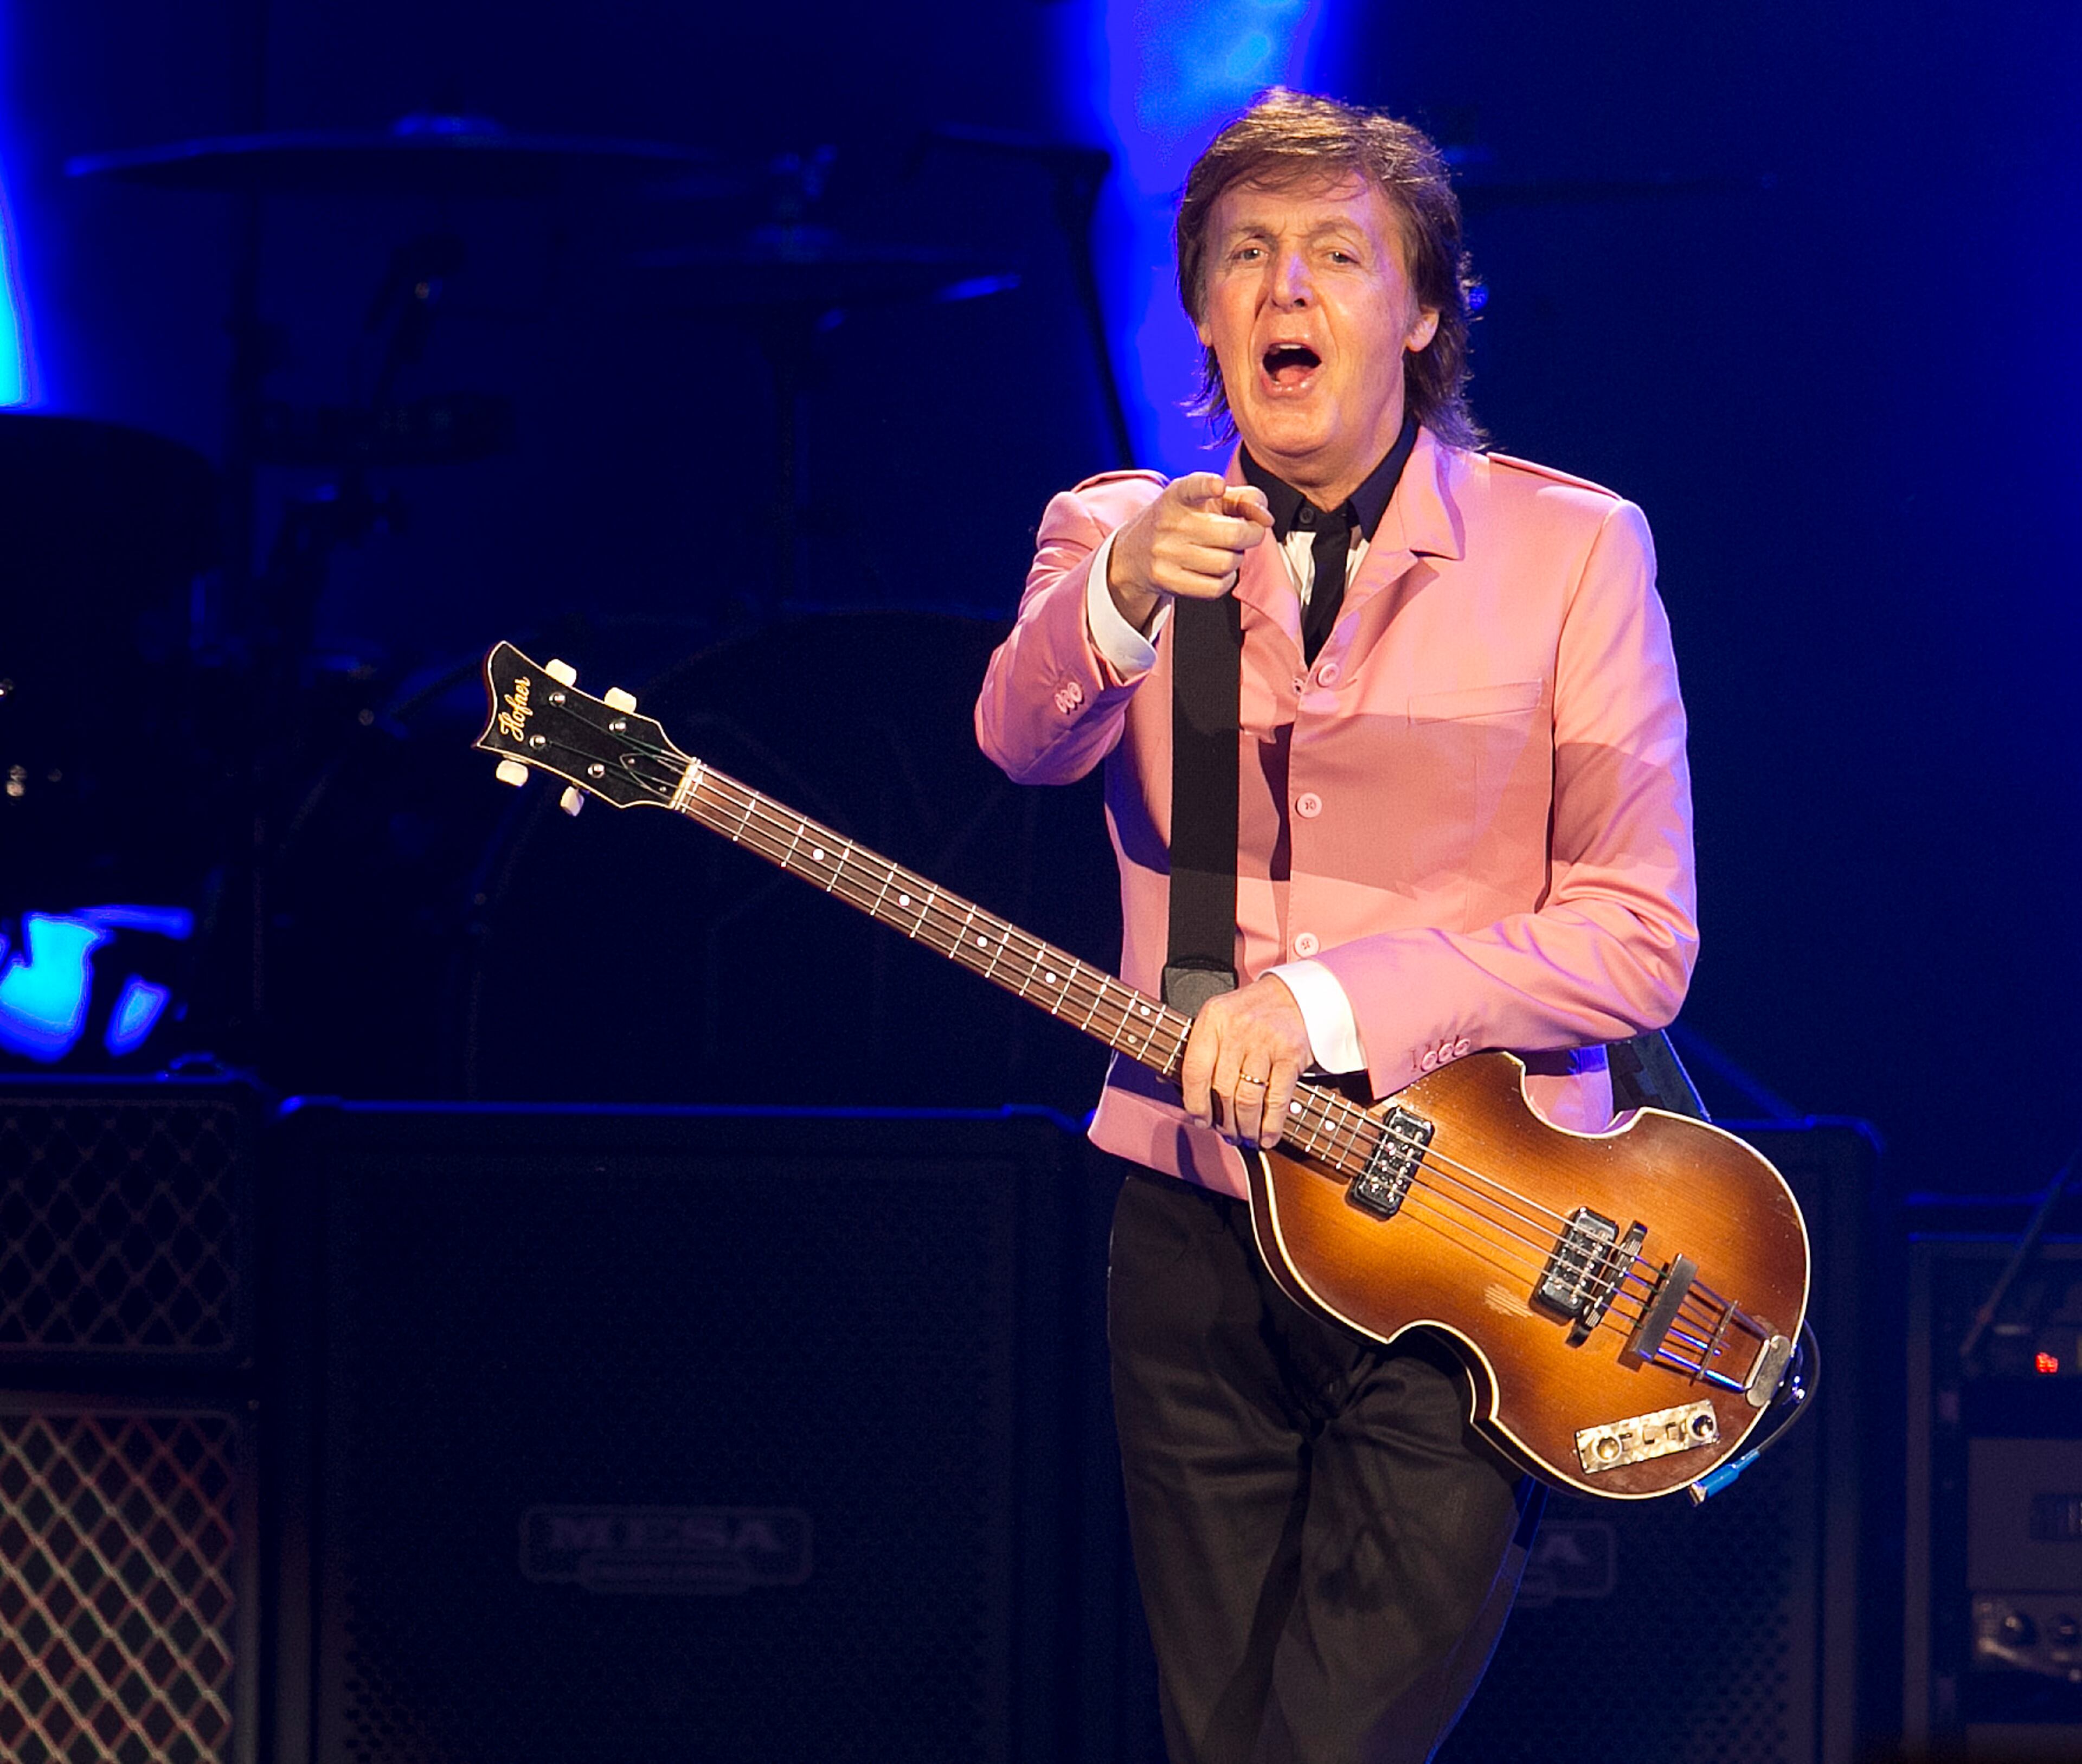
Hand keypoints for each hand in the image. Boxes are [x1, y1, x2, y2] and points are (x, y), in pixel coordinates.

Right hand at [1107, 472, 1272, 631]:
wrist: (1135, 551)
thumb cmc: (1184, 520)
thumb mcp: (1208, 499)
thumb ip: (1245, 498)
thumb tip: (1266, 519)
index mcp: (1178, 495)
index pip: (1192, 486)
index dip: (1207, 485)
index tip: (1218, 485)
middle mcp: (1169, 523)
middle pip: (1233, 534)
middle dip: (1252, 535)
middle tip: (1249, 532)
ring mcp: (1166, 554)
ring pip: (1227, 563)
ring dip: (1236, 558)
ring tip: (1225, 551)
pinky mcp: (1167, 580)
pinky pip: (1216, 587)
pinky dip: (1225, 580)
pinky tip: (1216, 570)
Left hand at [1179, 975, 1311, 1149]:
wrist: (1299, 995)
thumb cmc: (1253, 1013)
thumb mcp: (1219, 1018)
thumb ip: (1196, 1048)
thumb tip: (1164, 1081)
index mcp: (1213, 1019)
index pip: (1195, 1070)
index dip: (1195, 1103)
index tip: (1200, 1120)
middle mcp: (1237, 1029)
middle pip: (1222, 1090)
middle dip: (1224, 1121)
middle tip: (1226, 1133)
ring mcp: (1265, 1041)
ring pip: (1248, 1099)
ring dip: (1245, 1127)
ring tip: (1244, 1137)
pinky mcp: (1291, 1054)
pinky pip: (1277, 1099)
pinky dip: (1271, 1125)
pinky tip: (1266, 1136)